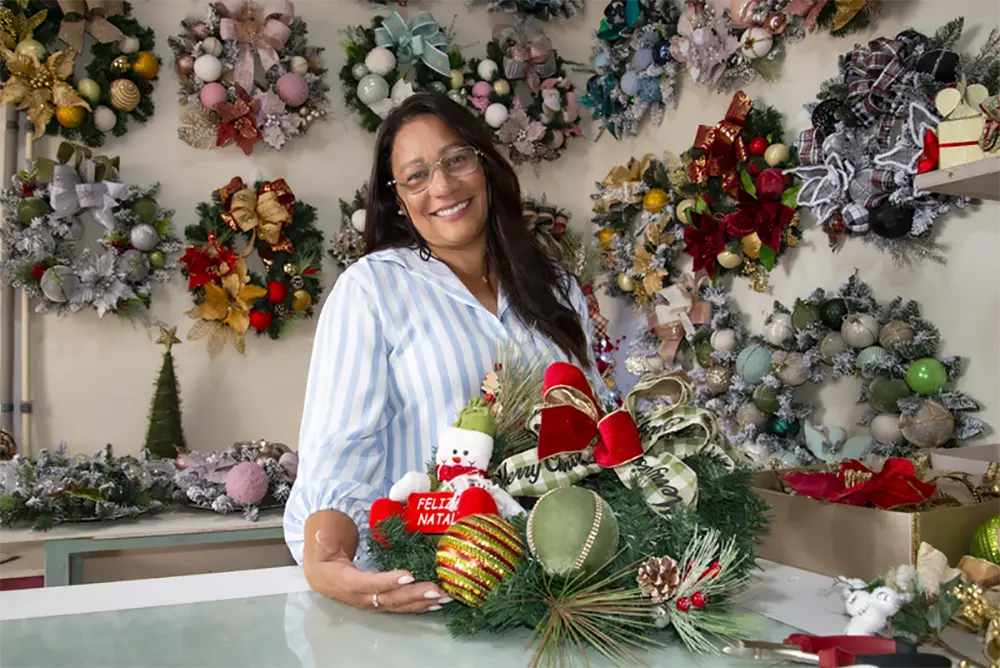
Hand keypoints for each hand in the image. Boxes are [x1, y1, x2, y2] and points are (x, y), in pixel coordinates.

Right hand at [304, 529, 450, 612]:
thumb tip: (322, 534)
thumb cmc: (324, 560)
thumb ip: (324, 542)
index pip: (370, 583)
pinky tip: (436, 603)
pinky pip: (402, 607)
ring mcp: (374, 602)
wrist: (320, 578)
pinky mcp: (382, 603)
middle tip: (436, 589)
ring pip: (400, 605)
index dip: (389, 581)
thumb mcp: (321, 548)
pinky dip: (420, 606)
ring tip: (444, 597)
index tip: (408, 575)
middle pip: (391, 598)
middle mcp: (363, 597)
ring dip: (423, 602)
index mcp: (348, 583)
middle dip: (414, 595)